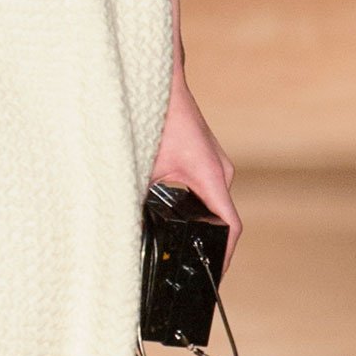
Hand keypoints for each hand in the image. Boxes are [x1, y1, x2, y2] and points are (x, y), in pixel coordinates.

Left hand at [151, 66, 240, 272]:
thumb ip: (138, 196)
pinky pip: (205, 192)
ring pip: (211, 205)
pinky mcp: (205, 159)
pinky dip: (194, 209)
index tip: (213, 277)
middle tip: (188, 271)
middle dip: (206, 246)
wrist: (157, 78)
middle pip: (221, 220)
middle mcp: (220, 171)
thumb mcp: (140, 165)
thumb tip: (125, 226)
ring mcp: (215, 164)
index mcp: (211, 174)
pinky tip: (174, 218)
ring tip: (180, 250)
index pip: (230, 226)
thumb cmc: (152, 115)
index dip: (224, 256)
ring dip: (199, 226)